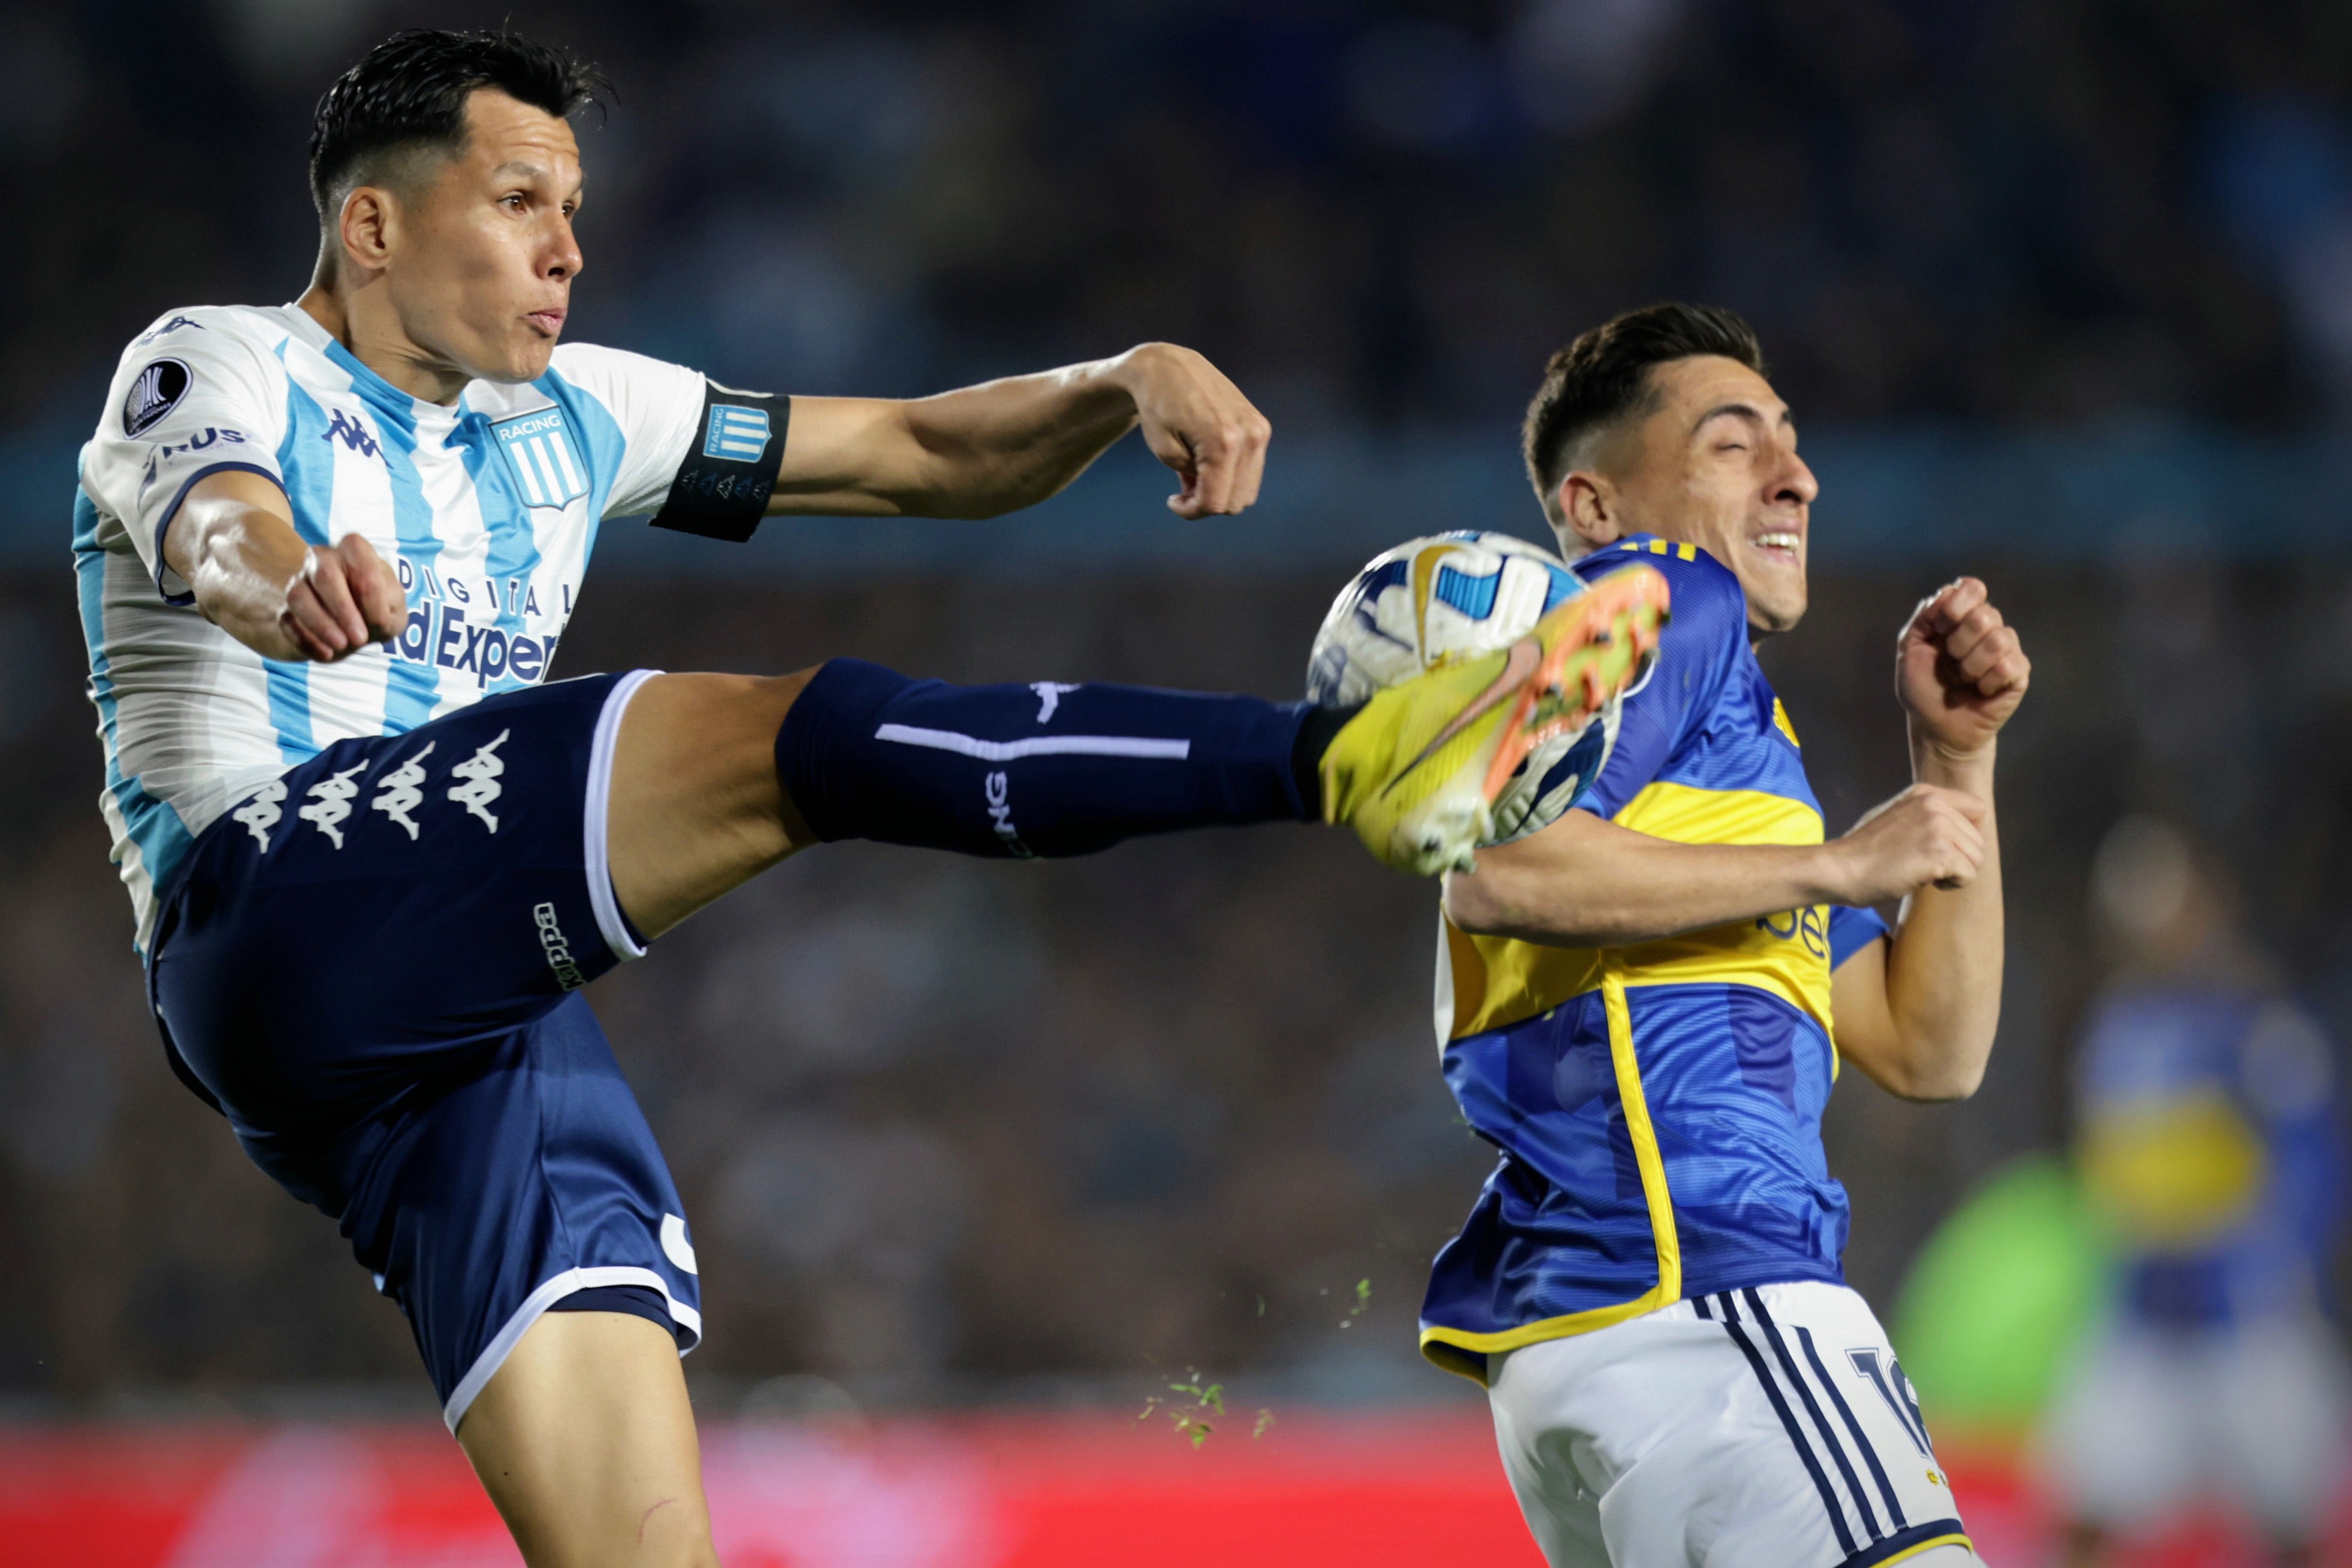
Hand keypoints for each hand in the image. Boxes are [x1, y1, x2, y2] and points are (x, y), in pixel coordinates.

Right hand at [279, 533, 405, 661]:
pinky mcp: (287, 609)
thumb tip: (369, 616)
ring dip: (321, 624)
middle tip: (360, 638)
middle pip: (324, 574)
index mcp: (354, 551)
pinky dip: (306, 640)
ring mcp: (300, 582)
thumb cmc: (380, 611)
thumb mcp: (395, 609)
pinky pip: (286, 620)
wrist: (353, 633)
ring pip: (298, 595)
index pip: (354, 546)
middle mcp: (322, 560)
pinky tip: (326, 653)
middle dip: (343, 609)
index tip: (380, 618)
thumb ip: (388, 605)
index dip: (368, 584)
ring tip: (342, 646)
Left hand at [1112, 343, 1271, 517]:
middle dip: (1207, 503)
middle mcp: (1248, 436)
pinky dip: (1229, 475)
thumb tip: (1212, 496)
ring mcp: (1258, 430)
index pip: (1216, 502)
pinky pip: (1250, 470)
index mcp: (1223, 442)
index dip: (1192, 511)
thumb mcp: (1164, 451)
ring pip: (1247, 490)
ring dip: (1220, 491)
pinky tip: (1205, 463)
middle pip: (1235, 501)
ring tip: (1191, 475)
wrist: (1169, 366)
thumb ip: (1191, 481)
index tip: (1172, 502)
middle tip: (1181, 489)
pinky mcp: (1260, 426)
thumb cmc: (1158, 407)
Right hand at [1821, 784, 1988, 904]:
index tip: (1949, 848)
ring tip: (1926, 872)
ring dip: (1957, 873)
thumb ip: (1926, 815)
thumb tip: (1959, 829)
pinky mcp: (1939, 852)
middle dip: (1960, 858)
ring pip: (1977, 858)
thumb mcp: (1897, 816)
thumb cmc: (1863, 851)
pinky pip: (1969, 875)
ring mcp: (1938, 827)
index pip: (1977, 808)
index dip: (1971, 833)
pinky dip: (1952, 885)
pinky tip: (1926, 881)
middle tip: (1927, 865)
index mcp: (1925, 793)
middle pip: (1979, 839)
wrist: (1841, 868)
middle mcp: (1935, 804)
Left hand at [1897, 577, 2029, 757]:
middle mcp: (1987, 627)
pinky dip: (1986, 682)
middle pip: (1985, 614)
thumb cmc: (1922, 688)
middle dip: (1958, 643)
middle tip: (1951, 661)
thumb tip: (1947, 593)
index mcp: (1962, 616)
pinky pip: (2008, 666)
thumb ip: (1924, 617)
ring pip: (1999, 639)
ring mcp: (2006, 649)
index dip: (1955, 607)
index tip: (1939, 630)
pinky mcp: (2018, 674)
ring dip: (1971, 665)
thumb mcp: (1910, 649)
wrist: (1935, 727)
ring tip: (1964, 678)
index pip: (1972, 587)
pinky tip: (1981, 690)